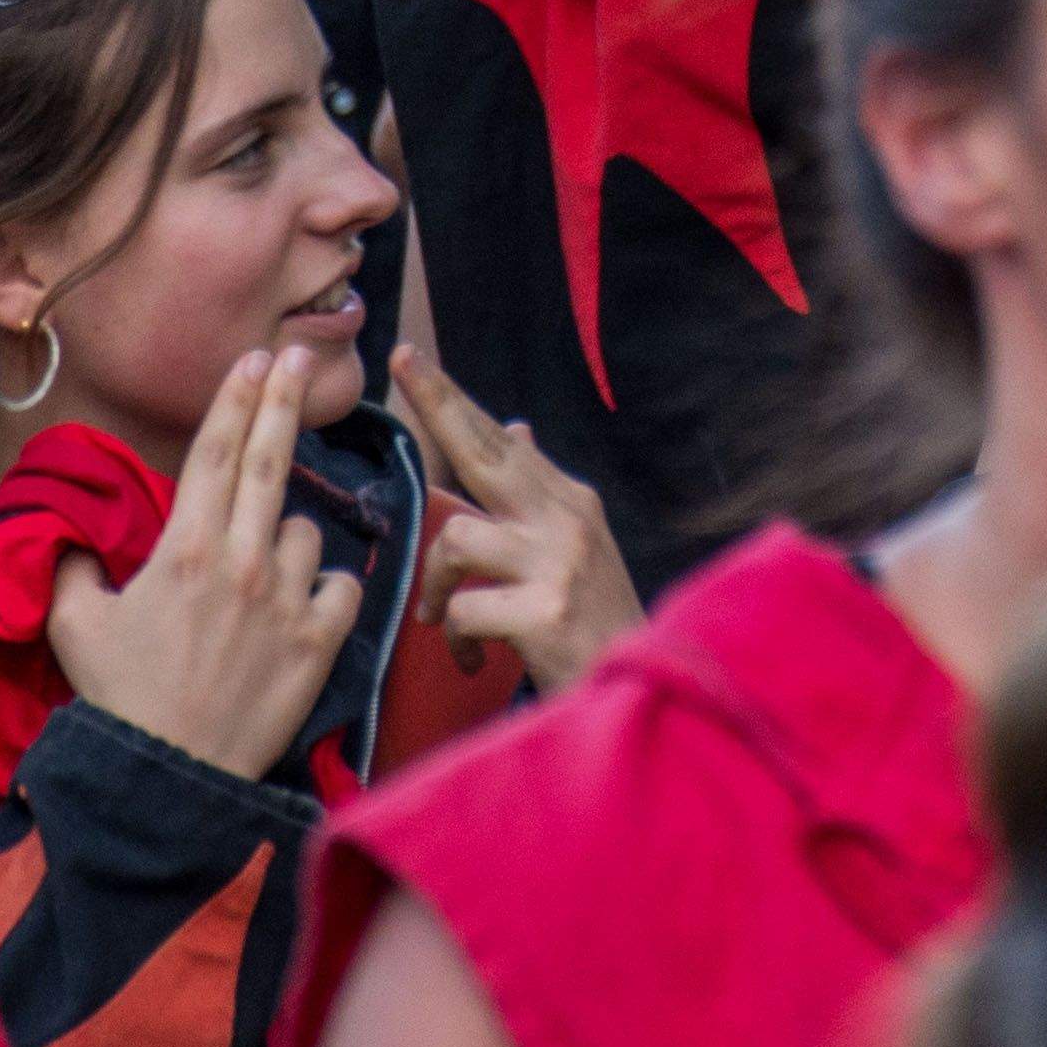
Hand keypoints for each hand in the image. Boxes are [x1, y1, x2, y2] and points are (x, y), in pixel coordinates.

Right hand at [46, 357, 361, 778]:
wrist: (170, 778)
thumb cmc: (121, 700)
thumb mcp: (76, 627)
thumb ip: (76, 571)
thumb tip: (74, 540)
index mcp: (184, 549)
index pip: (216, 453)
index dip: (237, 398)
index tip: (257, 359)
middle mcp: (241, 561)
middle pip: (270, 461)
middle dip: (285, 399)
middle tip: (301, 357)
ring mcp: (287, 599)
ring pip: (308, 531)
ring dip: (292, 536)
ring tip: (262, 575)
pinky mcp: (321, 641)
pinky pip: (343, 585)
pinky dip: (330, 588)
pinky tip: (307, 604)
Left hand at [389, 348, 642, 693]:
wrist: (646, 690)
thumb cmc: (594, 624)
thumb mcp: (574, 550)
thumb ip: (537, 494)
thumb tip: (516, 425)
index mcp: (569, 502)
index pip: (501, 441)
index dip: (452, 399)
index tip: (408, 355)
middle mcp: (567, 518)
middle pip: (486, 451)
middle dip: (438, 403)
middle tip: (399, 359)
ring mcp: (559, 562)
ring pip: (456, 539)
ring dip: (437, 586)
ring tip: (443, 619)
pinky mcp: (545, 611)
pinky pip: (463, 609)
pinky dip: (456, 639)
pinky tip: (474, 661)